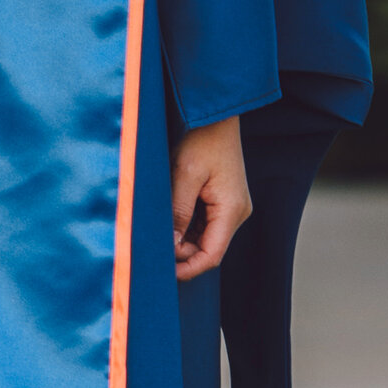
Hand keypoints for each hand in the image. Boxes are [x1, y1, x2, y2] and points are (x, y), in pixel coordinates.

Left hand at [170, 114, 250, 279]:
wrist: (215, 114)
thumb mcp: (184, 174)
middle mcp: (236, 212)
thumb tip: (169, 247)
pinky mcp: (222, 201)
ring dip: (180, 236)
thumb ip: (177, 212)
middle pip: (207, 248)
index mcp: (232, 210)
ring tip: (159, 219)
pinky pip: (203, 223)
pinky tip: (169, 211)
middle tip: (152, 240)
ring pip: (203, 237)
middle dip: (180, 251)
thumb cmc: (202, 138)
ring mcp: (230, 207)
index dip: (188, 268)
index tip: (163, 273)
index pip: (212, 255)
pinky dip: (185, 224)